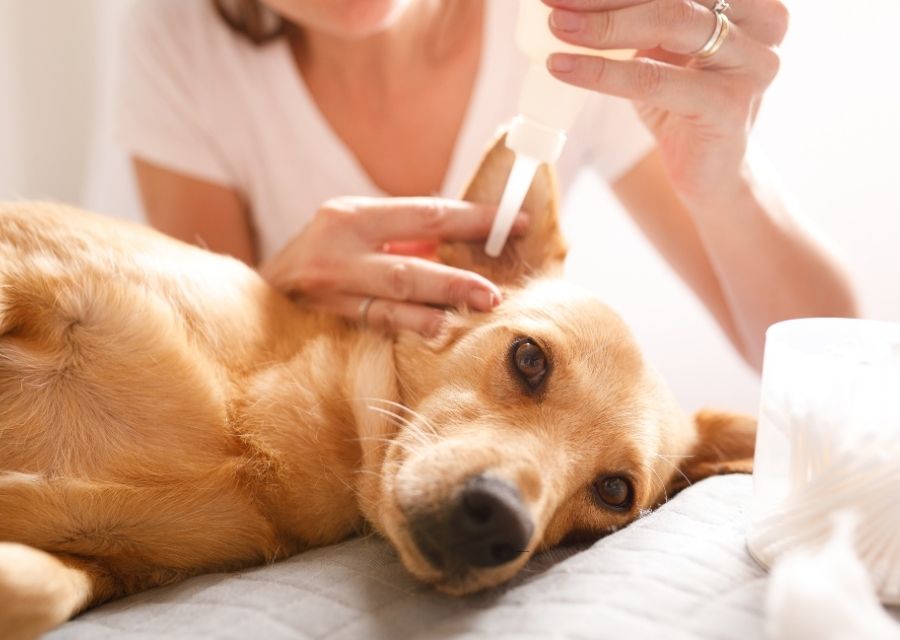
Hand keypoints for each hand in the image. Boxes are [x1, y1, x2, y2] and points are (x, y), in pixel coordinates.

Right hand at [259, 196, 526, 335]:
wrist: (259, 292)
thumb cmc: (323, 256)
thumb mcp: (357, 232)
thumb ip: (405, 236)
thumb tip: (470, 239)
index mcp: (351, 215)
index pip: (426, 214)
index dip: (475, 221)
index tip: (516, 224)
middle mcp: (336, 248)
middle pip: (408, 264)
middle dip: (456, 279)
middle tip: (494, 292)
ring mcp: (327, 289)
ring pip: (390, 300)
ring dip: (436, 309)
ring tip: (471, 314)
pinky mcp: (322, 319)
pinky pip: (372, 324)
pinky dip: (406, 327)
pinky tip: (435, 332)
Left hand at [542, 0, 787, 203]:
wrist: (711, 172)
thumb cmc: (682, 100)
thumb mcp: (662, 45)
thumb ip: (639, 13)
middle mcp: (764, 21)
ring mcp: (752, 63)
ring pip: (668, 23)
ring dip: (603, 23)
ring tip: (558, 26)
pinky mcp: (729, 106)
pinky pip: (654, 79)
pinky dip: (602, 72)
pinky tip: (564, 67)